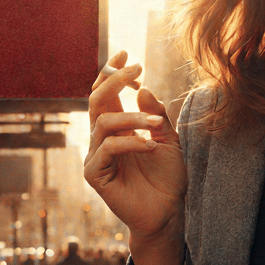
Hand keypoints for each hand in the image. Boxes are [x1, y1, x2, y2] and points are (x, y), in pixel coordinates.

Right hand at [84, 50, 186, 242]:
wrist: (168, 213)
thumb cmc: (167, 178)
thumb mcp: (169, 140)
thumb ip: (155, 115)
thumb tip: (141, 88)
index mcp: (116, 127)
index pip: (105, 92)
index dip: (111, 71)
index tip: (125, 51)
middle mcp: (102, 138)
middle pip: (96, 99)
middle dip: (114, 80)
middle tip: (137, 68)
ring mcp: (96, 155)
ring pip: (103, 122)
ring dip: (132, 118)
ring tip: (157, 125)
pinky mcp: (95, 174)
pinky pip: (107, 147)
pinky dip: (130, 142)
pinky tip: (150, 147)